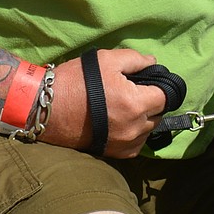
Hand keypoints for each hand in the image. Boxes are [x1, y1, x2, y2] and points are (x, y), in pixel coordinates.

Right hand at [42, 49, 167, 157]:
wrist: (47, 110)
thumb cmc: (75, 81)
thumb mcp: (106, 59)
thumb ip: (135, 59)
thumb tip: (153, 63)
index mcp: (135, 103)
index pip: (166, 96)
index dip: (160, 85)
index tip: (148, 81)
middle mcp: (135, 127)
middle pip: (159, 114)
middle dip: (151, 101)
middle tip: (132, 91)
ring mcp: (126, 143)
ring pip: (149, 129)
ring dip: (143, 118)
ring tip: (123, 106)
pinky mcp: (116, 154)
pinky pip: (137, 143)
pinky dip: (134, 133)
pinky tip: (119, 121)